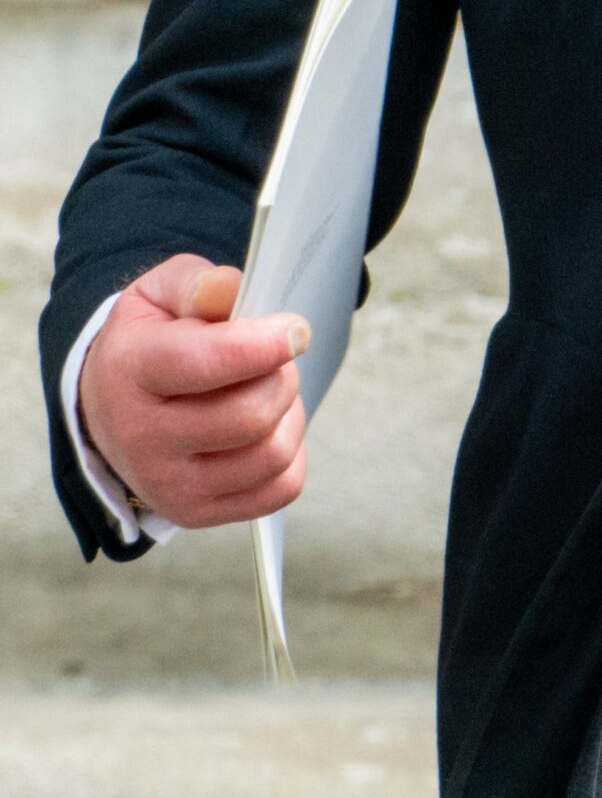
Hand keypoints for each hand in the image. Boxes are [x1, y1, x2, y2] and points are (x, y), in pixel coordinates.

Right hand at [76, 255, 310, 529]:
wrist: (108, 410)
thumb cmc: (148, 344)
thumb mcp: (160, 295)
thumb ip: (197, 284)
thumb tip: (229, 293)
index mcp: (130, 370)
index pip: (205, 362)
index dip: (264, 344)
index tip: (296, 330)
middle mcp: (142, 437)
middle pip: (251, 414)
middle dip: (281, 376)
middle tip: (274, 360)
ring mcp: (168, 485)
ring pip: (271, 454)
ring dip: (289, 415)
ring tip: (269, 391)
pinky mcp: (195, 513)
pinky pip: (279, 488)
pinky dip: (290, 454)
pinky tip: (268, 429)